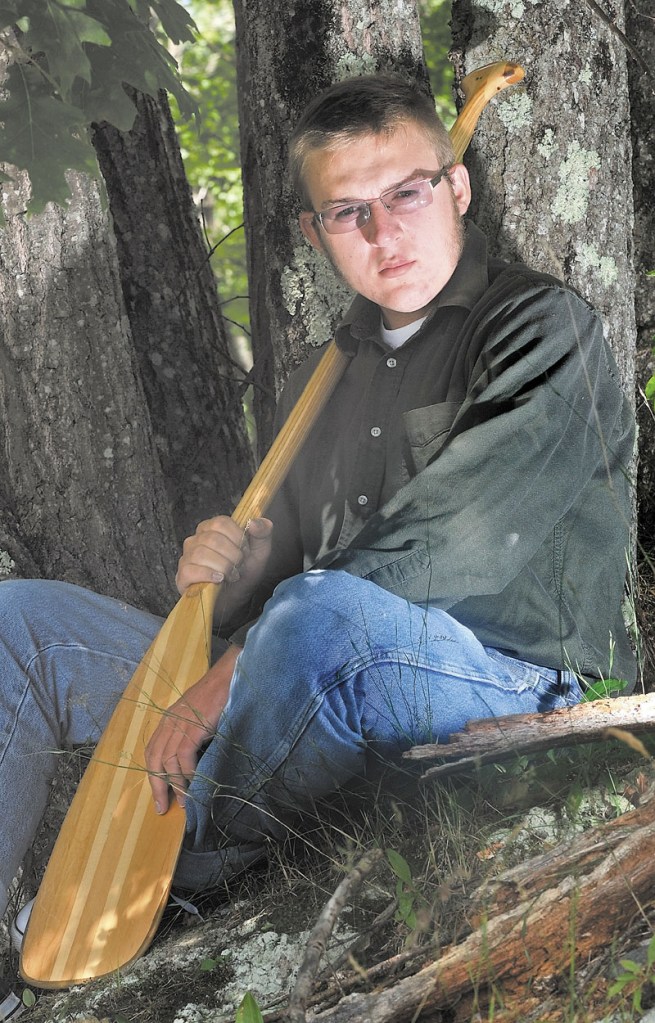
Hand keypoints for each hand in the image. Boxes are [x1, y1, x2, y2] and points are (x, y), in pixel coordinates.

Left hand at [145, 644, 240, 813]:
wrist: (231, 677)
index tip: (159, 797)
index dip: (153, 776)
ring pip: (168, 762)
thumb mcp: (197, 716)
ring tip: (185, 801)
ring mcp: (179, 724)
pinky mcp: (192, 727)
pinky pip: (184, 756)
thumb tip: (190, 765)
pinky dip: (188, 772)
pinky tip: (196, 782)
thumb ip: (190, 735)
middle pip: (154, 760)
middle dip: (158, 787)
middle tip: (164, 808)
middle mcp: (169, 722)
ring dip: (176, 785)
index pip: (152, 752)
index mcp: (168, 720)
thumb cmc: (219, 696)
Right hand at [176, 516, 272, 598]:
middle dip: (232, 555)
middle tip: (239, 566)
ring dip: (222, 566)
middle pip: (212, 539)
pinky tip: (218, 580)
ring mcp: (186, 558)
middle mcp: (195, 540)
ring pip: (200, 554)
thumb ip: (262, 533)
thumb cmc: (244, 573)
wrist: (236, 600)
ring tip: (231, 575)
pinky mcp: (182, 576)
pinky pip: (190, 570)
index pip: (220, 523)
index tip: (245, 550)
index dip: (237, 537)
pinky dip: (207, 575)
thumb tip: (255, 522)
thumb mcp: (259, 552)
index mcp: (211, 529)